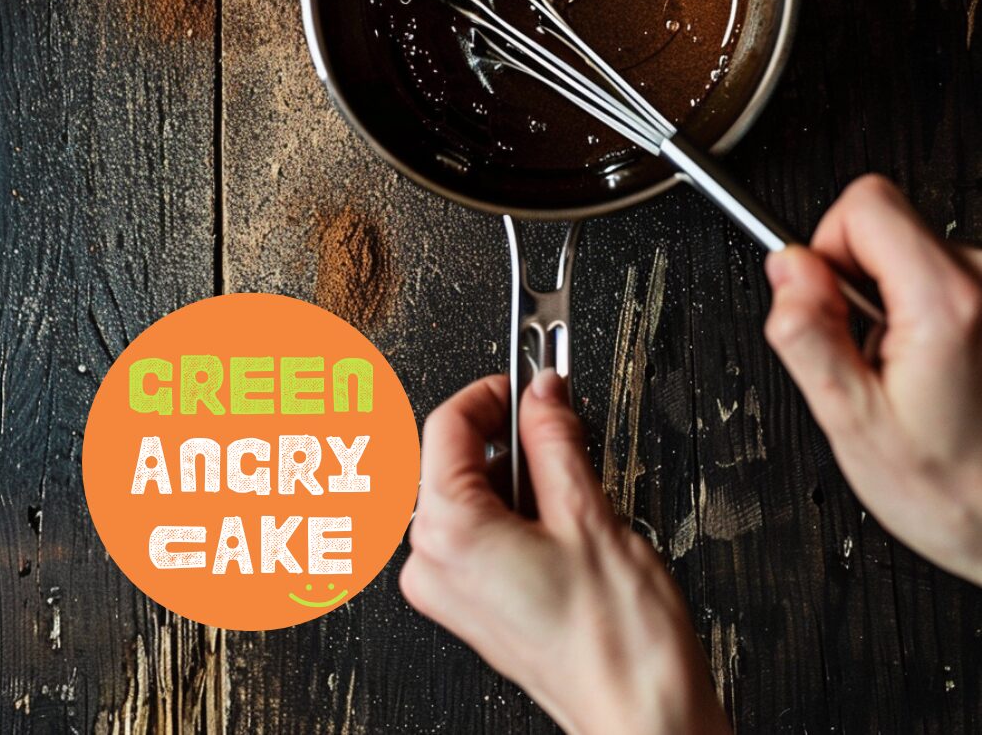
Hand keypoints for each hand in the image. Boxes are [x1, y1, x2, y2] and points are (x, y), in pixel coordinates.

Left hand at [399, 368, 728, 734]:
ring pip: (468, 494)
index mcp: (448, 532)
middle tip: (559, 419)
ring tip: (571, 489)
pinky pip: (477, 533)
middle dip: (508, 434)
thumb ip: (556, 436)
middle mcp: (433, 563)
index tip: (533, 373)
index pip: (448, 424)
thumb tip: (543, 391)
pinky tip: (560, 523)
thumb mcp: (589, 511)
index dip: (495, 389)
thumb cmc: (617, 641)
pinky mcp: (470, 607)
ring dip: (516, 475)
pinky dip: (513, 512)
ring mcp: (448, 590)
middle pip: (453, 458)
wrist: (642, 716)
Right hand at [765, 174, 981, 583]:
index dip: (827, 247)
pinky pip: (937, 277)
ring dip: (891, 303)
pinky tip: (934, 370)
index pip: (866, 202)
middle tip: (869, 354)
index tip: (828, 303)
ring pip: (908, 253)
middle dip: (857, 281)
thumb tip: (786, 268)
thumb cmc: (952, 491)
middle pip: (885, 225)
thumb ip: (808, 334)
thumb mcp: (852, 421)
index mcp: (946, 301)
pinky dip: (921, 314)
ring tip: (907, 372)